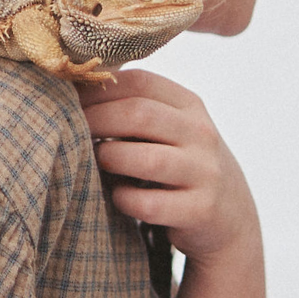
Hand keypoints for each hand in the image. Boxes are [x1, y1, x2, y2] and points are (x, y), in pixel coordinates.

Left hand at [78, 70, 257, 265]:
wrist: (229, 215)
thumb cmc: (179, 164)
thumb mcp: (169, 128)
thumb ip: (133, 108)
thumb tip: (72, 89)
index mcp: (189, 105)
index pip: (140, 82)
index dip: (98, 90)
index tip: (68, 102)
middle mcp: (201, 134)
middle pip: (139, 115)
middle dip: (96, 121)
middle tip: (69, 132)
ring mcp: (204, 172)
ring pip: (146, 159)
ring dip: (110, 159)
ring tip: (94, 163)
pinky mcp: (200, 210)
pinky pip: (150, 204)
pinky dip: (125, 200)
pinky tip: (118, 196)